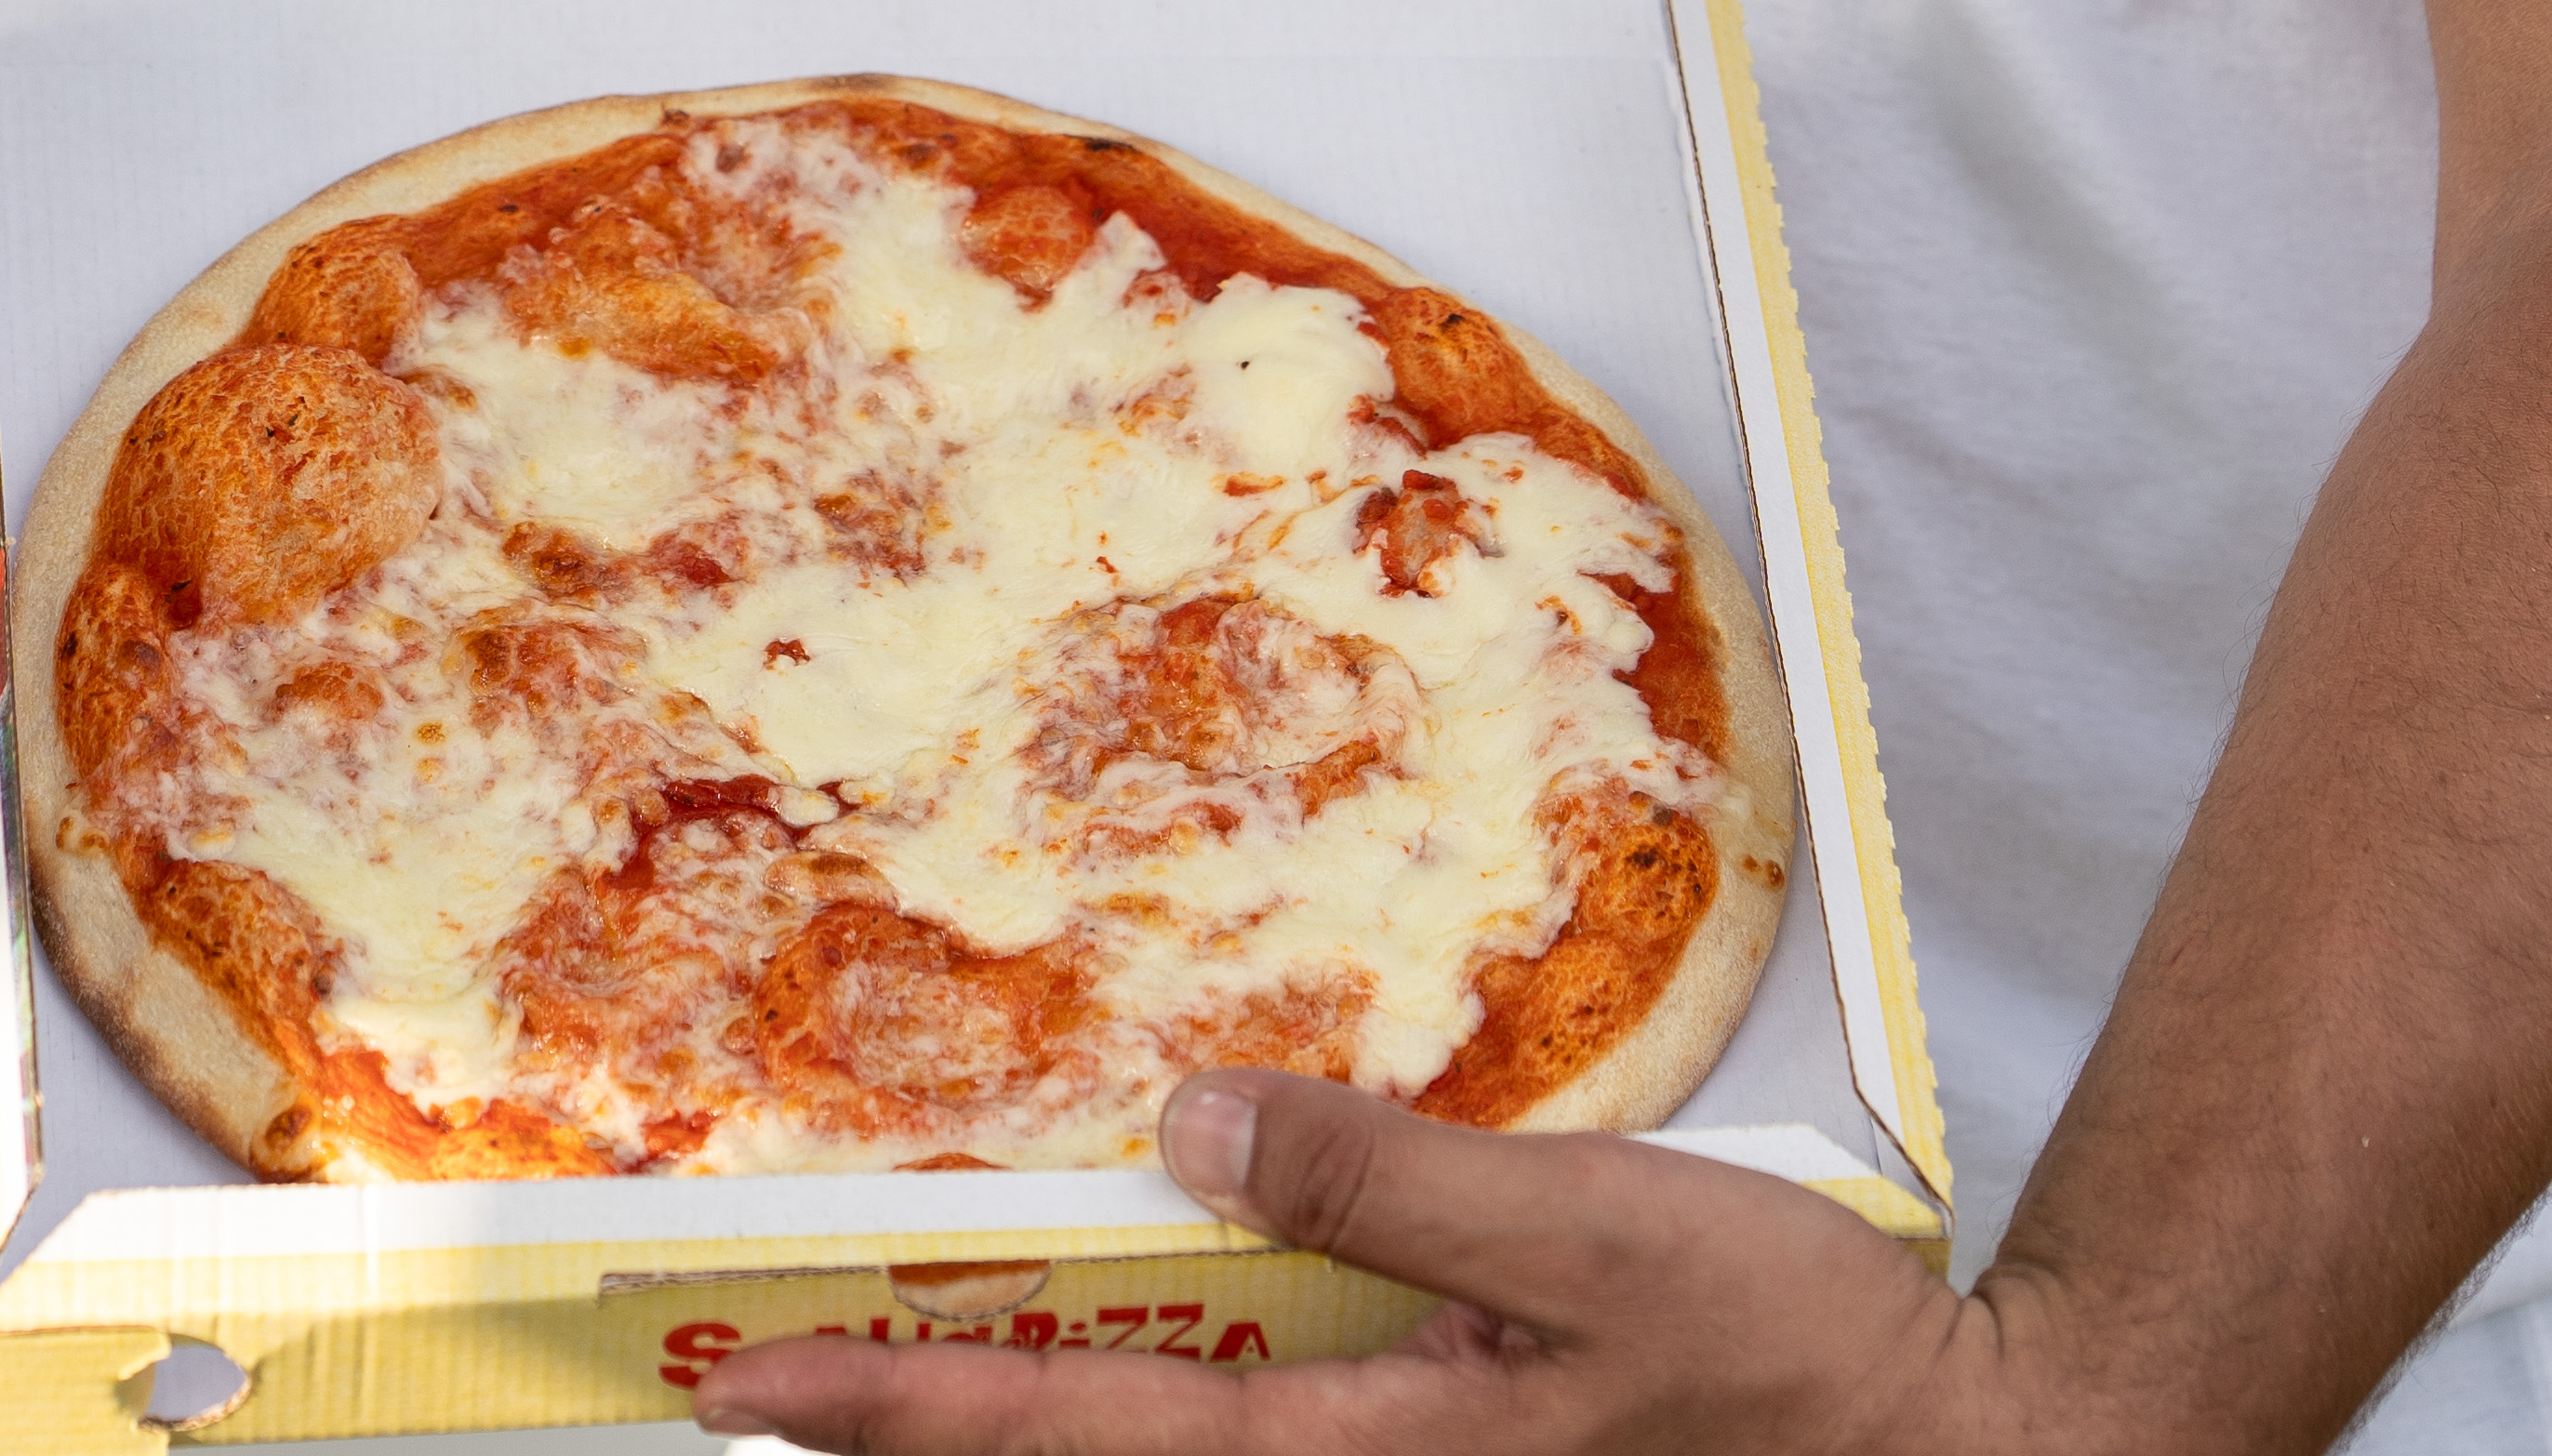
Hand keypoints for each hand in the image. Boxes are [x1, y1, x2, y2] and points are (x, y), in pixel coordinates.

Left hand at [694, 1071, 2019, 1455]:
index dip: (907, 1413)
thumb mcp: (1604, 1236)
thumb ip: (1395, 1184)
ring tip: (908, 1380)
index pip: (1087, 1441)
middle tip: (769, 1380)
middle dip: (932, 1443)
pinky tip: (1131, 1379)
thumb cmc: (1798, 1365)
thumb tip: (1195, 1126)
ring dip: (1038, 1439)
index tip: (753, 1386)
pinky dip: (1162, 1433)